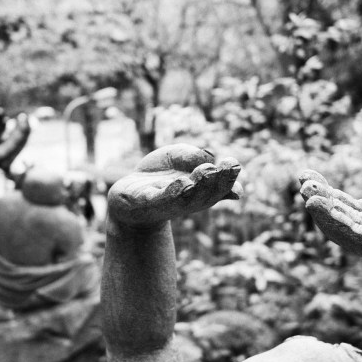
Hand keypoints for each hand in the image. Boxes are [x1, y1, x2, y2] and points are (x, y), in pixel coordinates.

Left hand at [108, 144, 241, 227]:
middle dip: (215, 180)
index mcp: (200, 192)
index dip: (227, 178)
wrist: (127, 197)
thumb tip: (214, 160)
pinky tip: (182, 183)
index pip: (218, 187)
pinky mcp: (144, 203)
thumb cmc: (159, 177)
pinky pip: (159, 199)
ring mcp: (165, 204)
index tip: (234, 164)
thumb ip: (195, 157)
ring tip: (206, 171)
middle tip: (225, 165)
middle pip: (204, 194)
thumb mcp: (178, 157)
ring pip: (185, 198)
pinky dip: (171, 193)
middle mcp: (187, 201)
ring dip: (198, 186)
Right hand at [299, 169, 361, 290]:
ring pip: (342, 226)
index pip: (345, 204)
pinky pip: (355, 234)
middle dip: (319, 198)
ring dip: (323, 212)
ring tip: (307, 194)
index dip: (325, 190)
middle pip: (338, 214)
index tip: (306, 174)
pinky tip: (322, 209)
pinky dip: (336, 223)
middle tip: (302, 180)